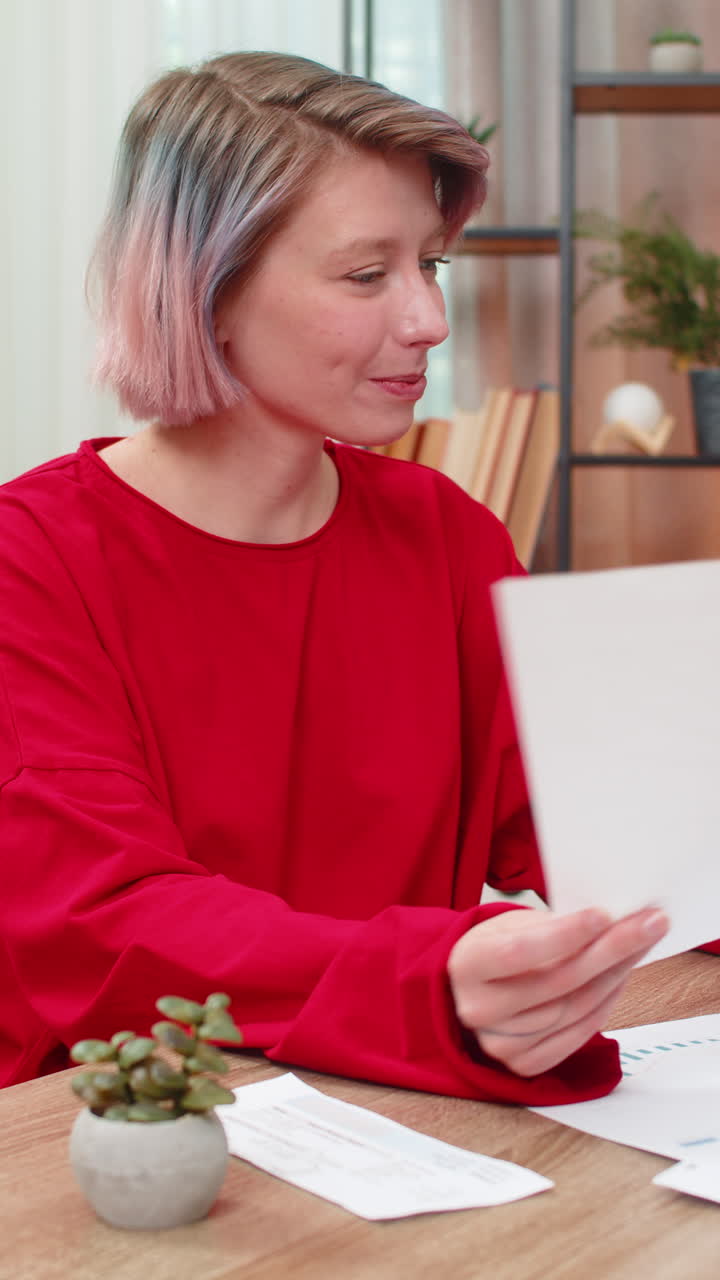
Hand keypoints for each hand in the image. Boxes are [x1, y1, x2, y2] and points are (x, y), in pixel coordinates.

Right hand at [447, 905, 668, 1076]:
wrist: (471, 991)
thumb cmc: (496, 948)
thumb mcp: (510, 925)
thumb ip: (551, 927)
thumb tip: (611, 922)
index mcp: (466, 965)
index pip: (519, 951)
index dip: (564, 935)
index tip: (604, 915)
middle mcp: (478, 1009)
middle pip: (557, 982)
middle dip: (610, 950)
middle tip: (648, 925)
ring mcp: (499, 1043)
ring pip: (574, 1008)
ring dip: (615, 974)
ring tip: (640, 945)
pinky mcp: (523, 1064)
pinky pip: (578, 1034)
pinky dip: (606, 1005)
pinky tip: (620, 978)